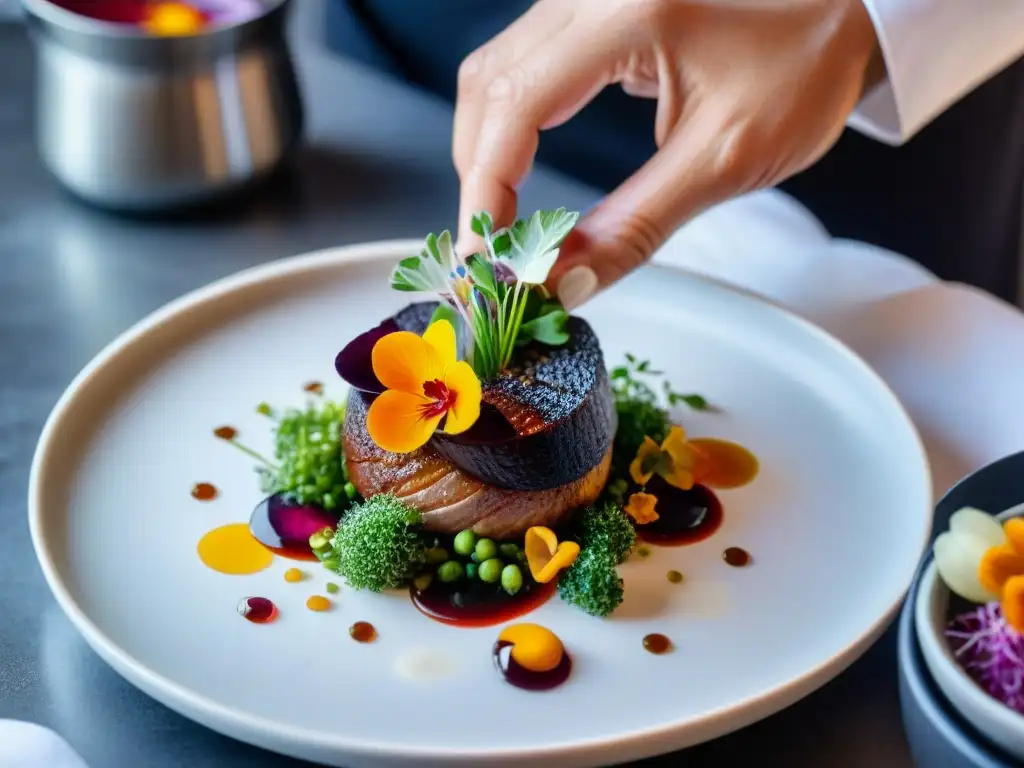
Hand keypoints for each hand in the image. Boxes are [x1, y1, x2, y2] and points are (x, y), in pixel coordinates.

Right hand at [452, 0, 884, 306]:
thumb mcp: (724, 158)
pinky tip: (521, 170)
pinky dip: (510, 126)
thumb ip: (634, 224)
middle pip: (487, 87)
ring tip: (506, 222)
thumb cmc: (803, 67)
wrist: (844, 11)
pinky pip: (522, 65)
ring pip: (495, 74)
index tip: (487, 259)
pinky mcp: (591, 9)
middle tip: (495, 252)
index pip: (514, 106)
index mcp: (625, 12)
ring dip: (488, 153)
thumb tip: (562, 283)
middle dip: (480, 177)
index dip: (487, 192)